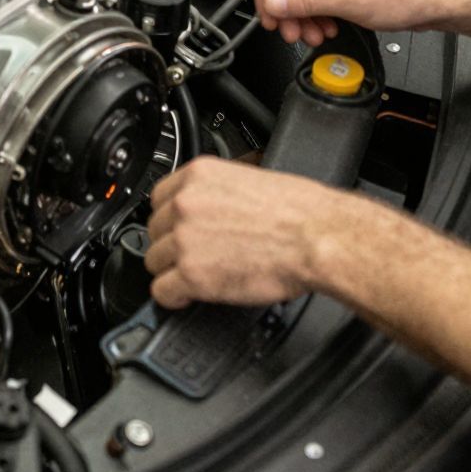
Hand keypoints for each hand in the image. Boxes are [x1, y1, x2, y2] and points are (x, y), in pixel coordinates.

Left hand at [145, 159, 327, 309]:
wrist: (316, 238)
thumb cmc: (299, 211)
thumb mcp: (253, 175)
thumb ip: (220, 187)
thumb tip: (214, 197)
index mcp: (199, 175)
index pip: (159, 197)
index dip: (171, 218)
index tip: (178, 229)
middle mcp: (186, 203)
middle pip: (154, 230)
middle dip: (172, 244)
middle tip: (195, 254)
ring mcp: (185, 239)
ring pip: (155, 261)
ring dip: (173, 270)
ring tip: (197, 274)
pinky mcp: (191, 275)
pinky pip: (162, 291)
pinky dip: (174, 296)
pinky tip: (189, 294)